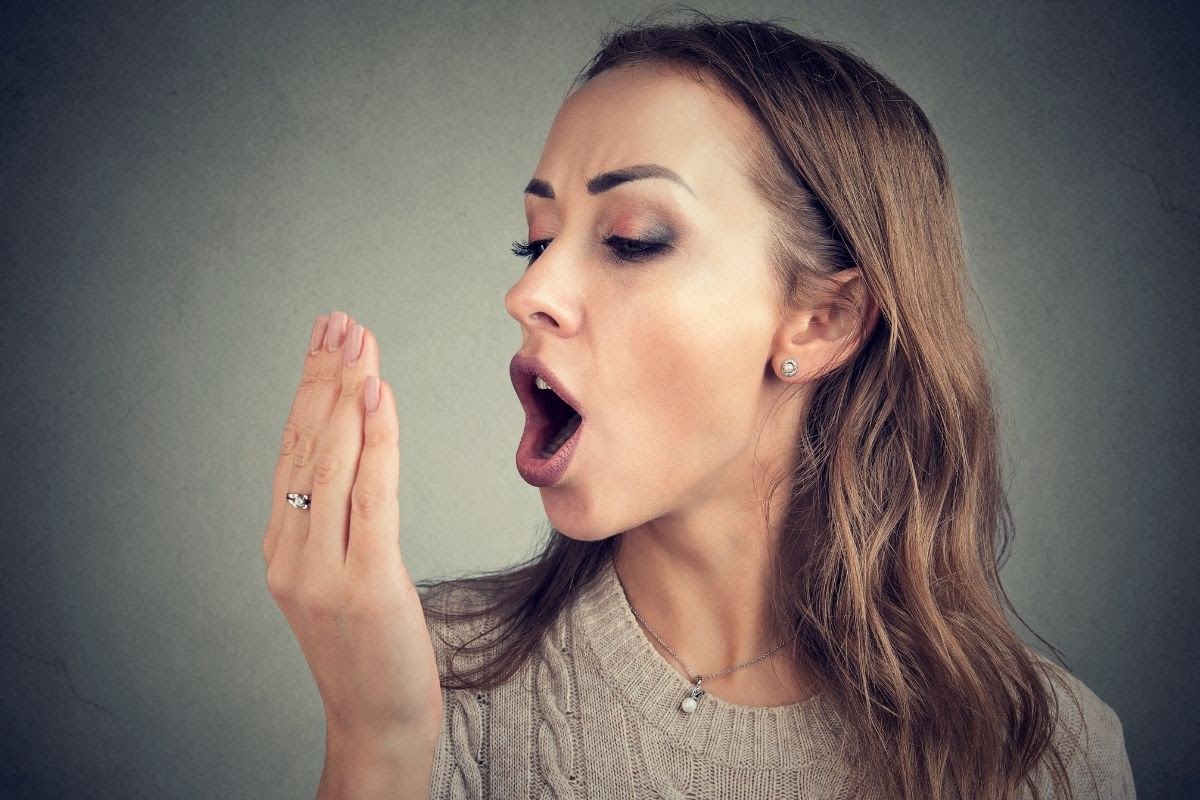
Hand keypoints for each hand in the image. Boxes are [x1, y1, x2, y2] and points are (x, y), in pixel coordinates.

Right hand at [263, 310, 442, 742]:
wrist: (377, 722)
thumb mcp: (343, 580)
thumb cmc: (372, 650)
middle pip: (308, 446)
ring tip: (358, 341)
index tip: (325, 343)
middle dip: (325, 378)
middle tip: (340, 322)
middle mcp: (291, 552)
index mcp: (283, 547)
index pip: (294, 452)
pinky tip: (377, 396)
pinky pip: (370, 495)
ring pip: (333, 461)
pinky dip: (375, 440)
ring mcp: (320, 568)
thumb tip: (362, 461)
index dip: (309, 392)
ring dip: (347, 393)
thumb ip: (340, 525)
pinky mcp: (362, 582)